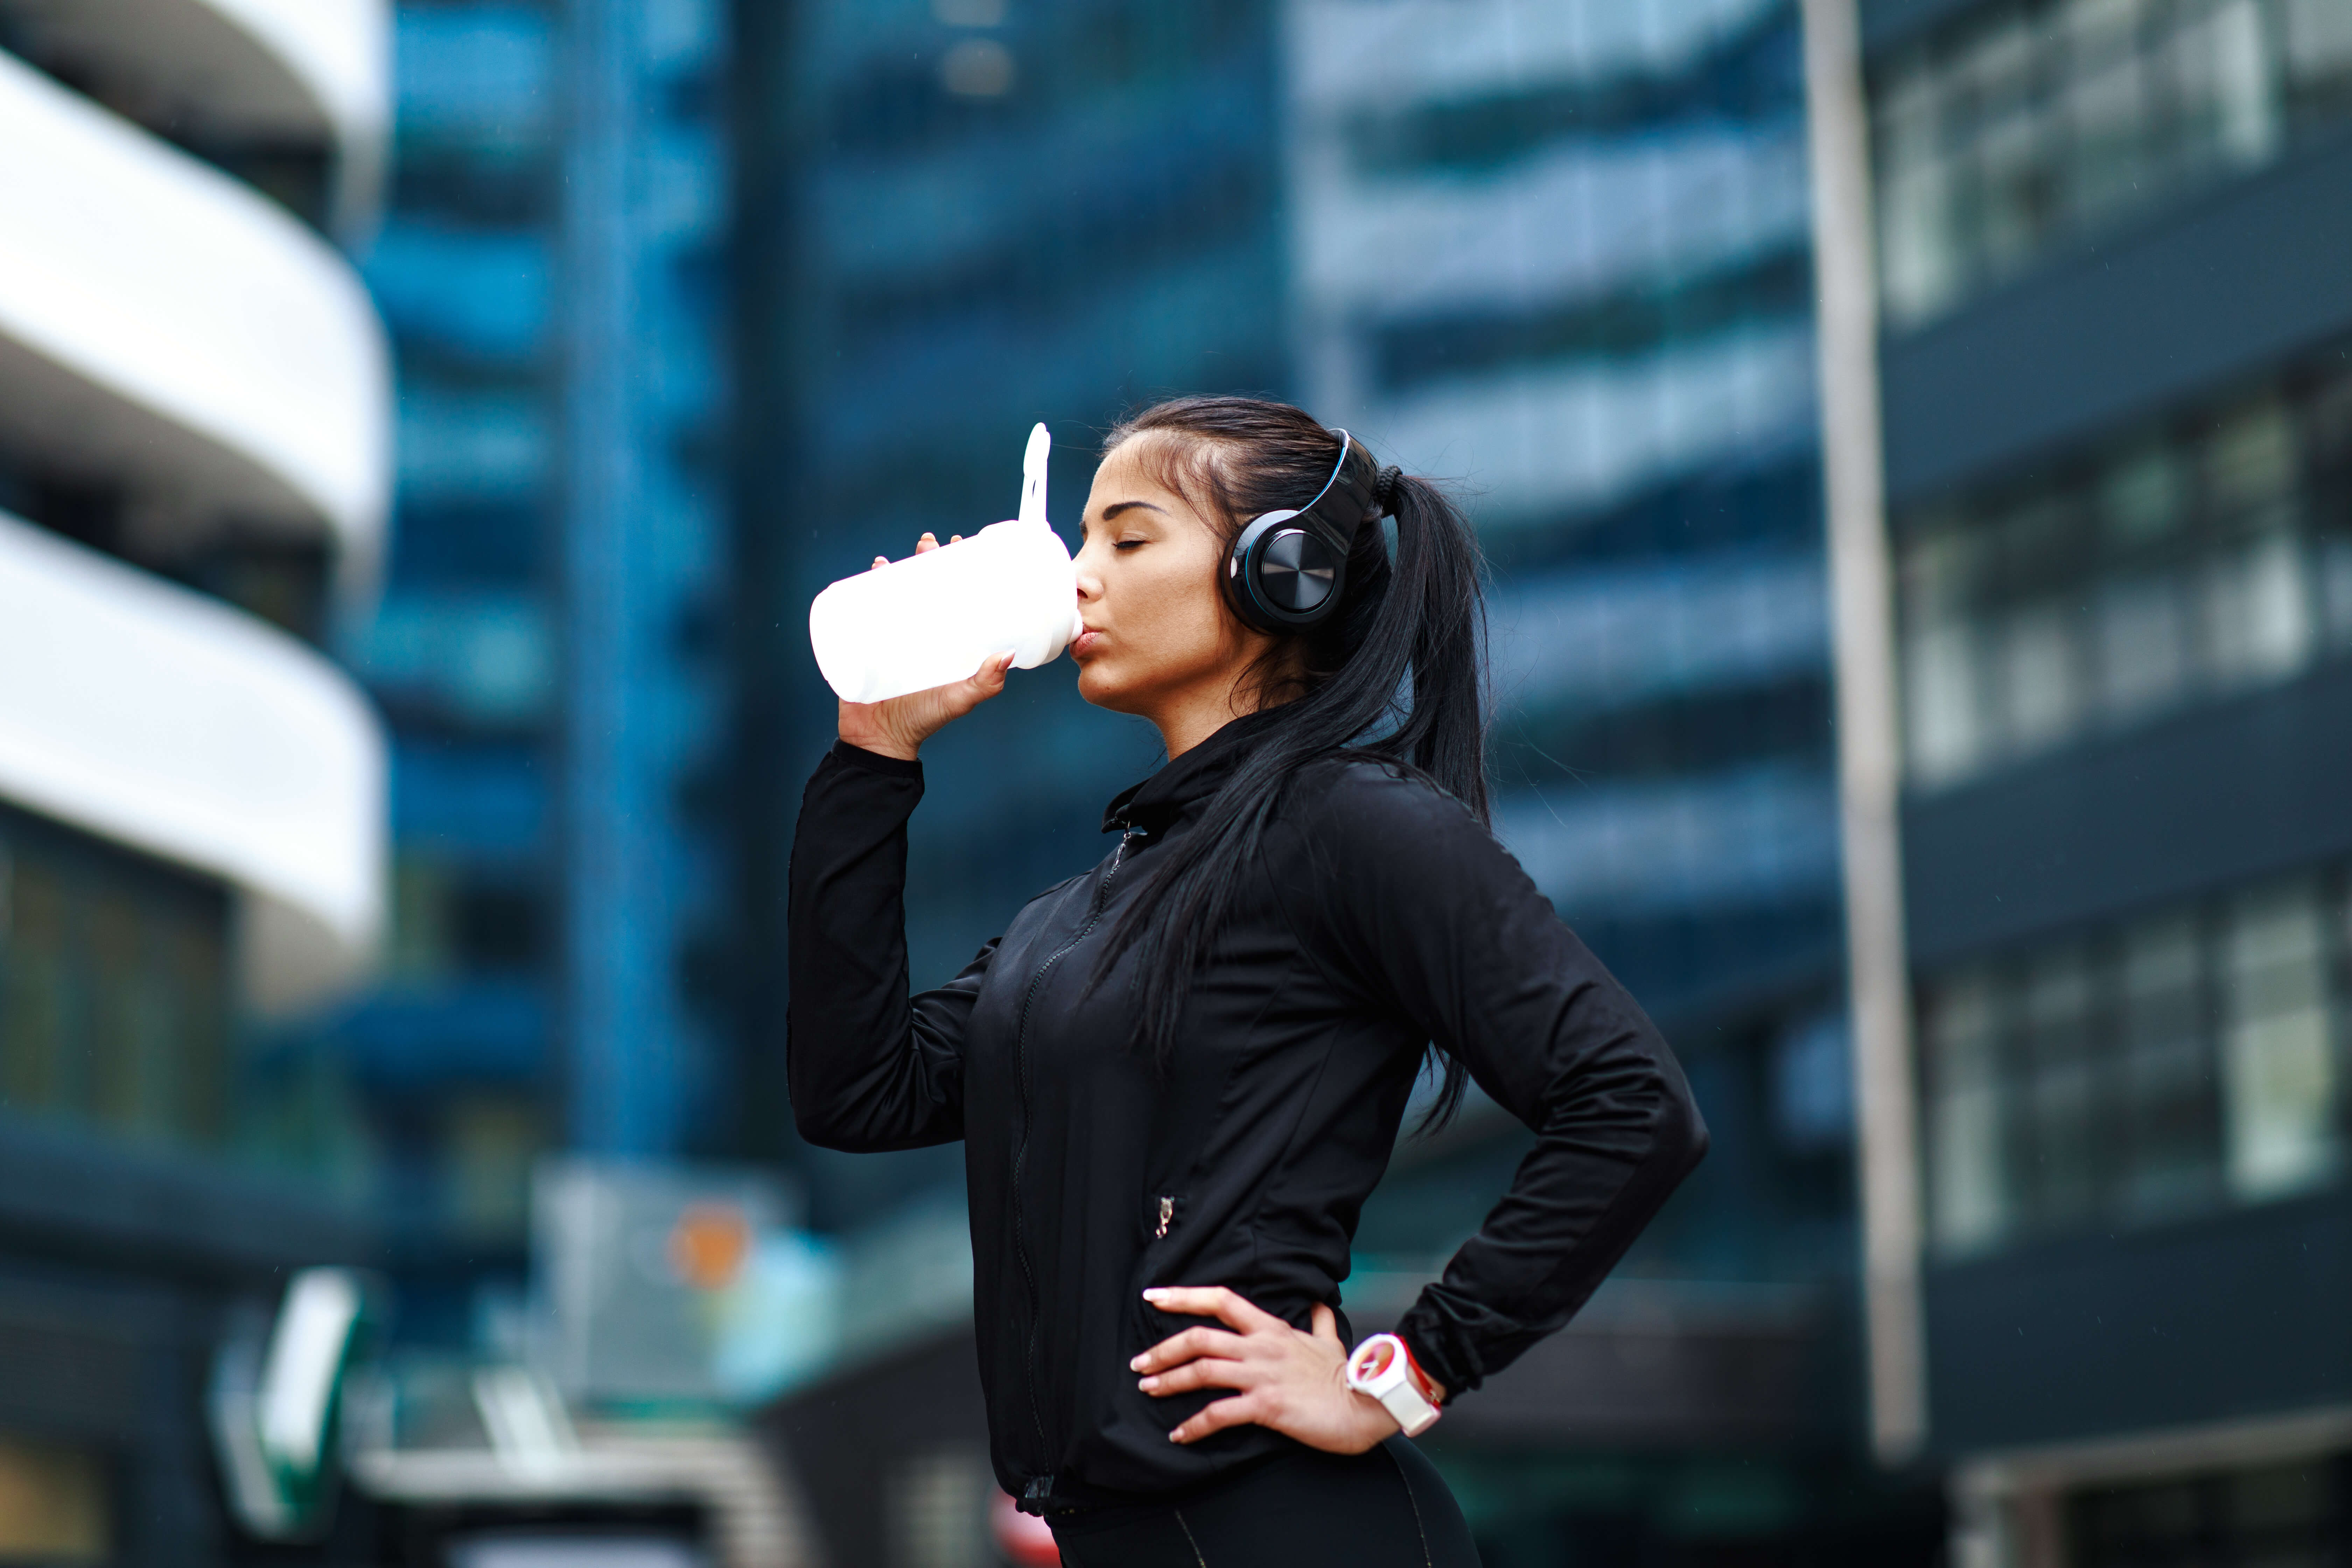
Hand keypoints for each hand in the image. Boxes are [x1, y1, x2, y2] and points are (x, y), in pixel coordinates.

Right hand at [836, 533, 1006, 760]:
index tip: (965, 545)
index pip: (955, 594)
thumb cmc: (922, 721)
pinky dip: (865, 586)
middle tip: (929, 543)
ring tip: (898, 556)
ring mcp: (892, 636)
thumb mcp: (958, 700)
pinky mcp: (865, 643)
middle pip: (925, 585)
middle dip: (927, 559)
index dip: (960, 569)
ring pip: (896, 592)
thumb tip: (1007, 655)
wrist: (878, 742)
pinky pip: (864, 608)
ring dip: (896, 567)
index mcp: (946, 639)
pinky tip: (872, 571)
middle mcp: (921, 633)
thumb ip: (984, 684)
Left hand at [1129, 1286, 1405, 1453]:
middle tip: (1140, 1363)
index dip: (1184, 1295)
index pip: (1221, 1300)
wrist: (1366, 1404)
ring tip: (1149, 1390)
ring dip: (1169, 1381)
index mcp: (1271, 1328)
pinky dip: (1194, 1425)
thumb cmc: (1347, 1376)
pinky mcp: (1266, 1405)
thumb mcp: (1330, 1342)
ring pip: (1202, 1370)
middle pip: (1200, 1337)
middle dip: (1163, 1349)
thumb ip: (1319, 1323)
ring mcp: (1262, 1375)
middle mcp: (1261, 1346)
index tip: (1154, 1296)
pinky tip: (1179, 1434)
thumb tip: (1319, 1304)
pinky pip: (1219, 1414)